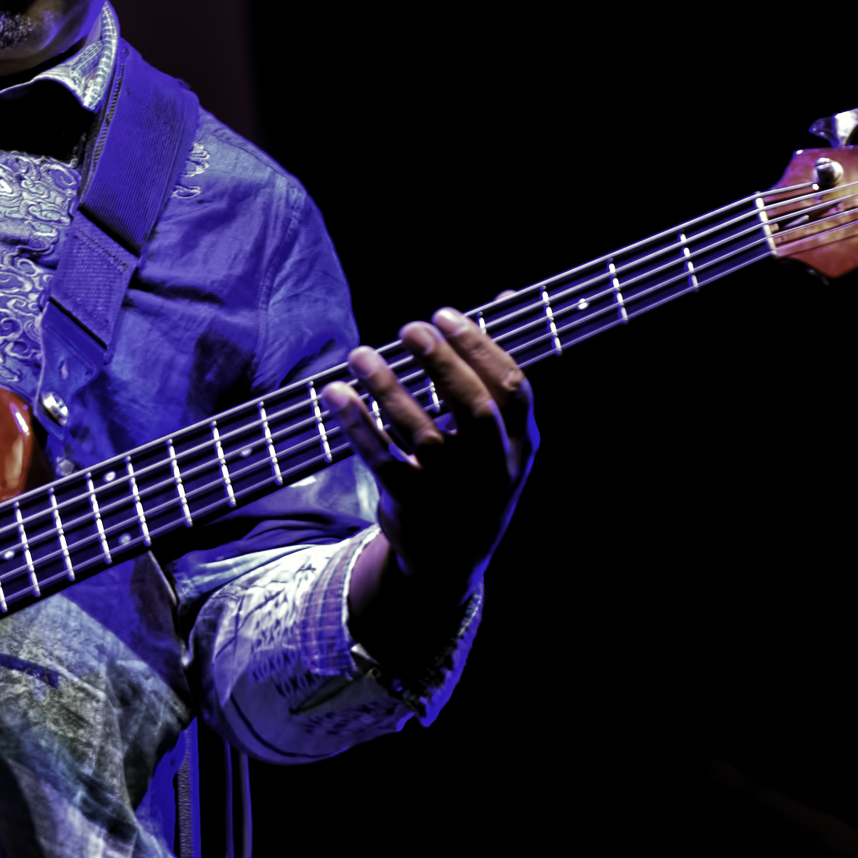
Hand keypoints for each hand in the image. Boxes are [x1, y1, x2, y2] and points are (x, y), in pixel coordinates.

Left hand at [321, 306, 538, 625]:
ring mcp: (453, 493)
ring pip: (424, 436)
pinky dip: (358, 427)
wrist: (450, 561)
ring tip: (360, 354)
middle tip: (410, 327)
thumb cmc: (474, 475)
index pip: (514, 390)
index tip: (445, 315)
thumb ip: (494, 368)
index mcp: (521, 445)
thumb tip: (510, 295)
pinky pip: (382, 462)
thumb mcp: (500, 434)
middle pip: (474, 411)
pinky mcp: (412, 508)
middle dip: (441, 364)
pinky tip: (336, 395)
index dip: (480, 348)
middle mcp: (493, 470)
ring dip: (389, 390)